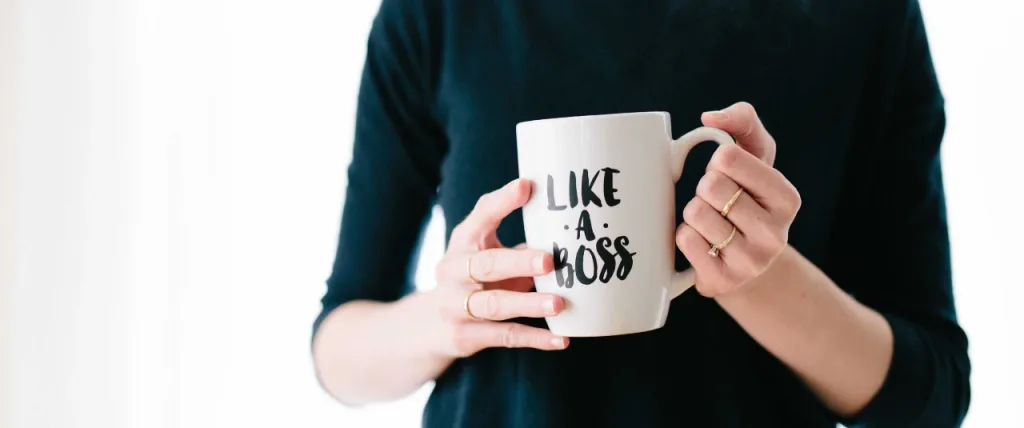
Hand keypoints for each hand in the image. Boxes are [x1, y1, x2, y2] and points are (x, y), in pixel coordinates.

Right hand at [428, 178, 569, 357]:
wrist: (430, 324)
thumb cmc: (474, 277)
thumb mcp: (486, 252)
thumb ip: (519, 242)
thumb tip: (569, 231)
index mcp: (463, 241)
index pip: (481, 216)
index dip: (502, 201)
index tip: (527, 186)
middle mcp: (454, 271)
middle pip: (486, 265)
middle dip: (518, 263)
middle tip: (548, 261)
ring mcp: (455, 305)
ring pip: (495, 305)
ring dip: (528, 304)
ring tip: (559, 303)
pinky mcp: (465, 336)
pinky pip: (504, 336)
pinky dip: (534, 338)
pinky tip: (561, 339)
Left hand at [676, 102, 801, 296]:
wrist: (746, 262)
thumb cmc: (747, 197)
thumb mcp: (755, 156)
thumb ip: (742, 121)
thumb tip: (710, 118)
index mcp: (787, 198)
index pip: (728, 158)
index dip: (718, 162)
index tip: (728, 174)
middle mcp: (776, 233)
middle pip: (710, 186)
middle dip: (704, 188)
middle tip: (718, 202)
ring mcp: (750, 262)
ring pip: (695, 213)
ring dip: (693, 213)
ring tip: (711, 223)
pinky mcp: (723, 281)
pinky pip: (684, 240)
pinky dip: (684, 235)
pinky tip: (703, 243)